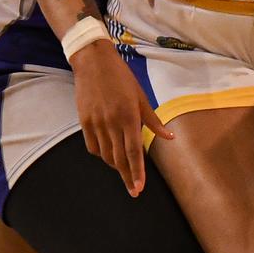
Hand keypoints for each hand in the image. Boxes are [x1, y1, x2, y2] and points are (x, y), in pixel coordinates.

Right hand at [70, 40, 173, 193]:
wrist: (93, 62)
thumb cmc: (121, 78)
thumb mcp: (141, 97)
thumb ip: (153, 121)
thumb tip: (170, 137)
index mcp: (129, 117)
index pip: (134, 152)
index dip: (137, 172)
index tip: (139, 188)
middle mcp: (111, 123)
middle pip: (119, 158)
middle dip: (127, 177)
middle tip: (134, 190)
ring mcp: (96, 123)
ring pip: (105, 155)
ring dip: (116, 165)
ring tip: (124, 170)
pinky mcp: (84, 121)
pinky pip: (92, 146)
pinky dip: (101, 154)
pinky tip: (108, 154)